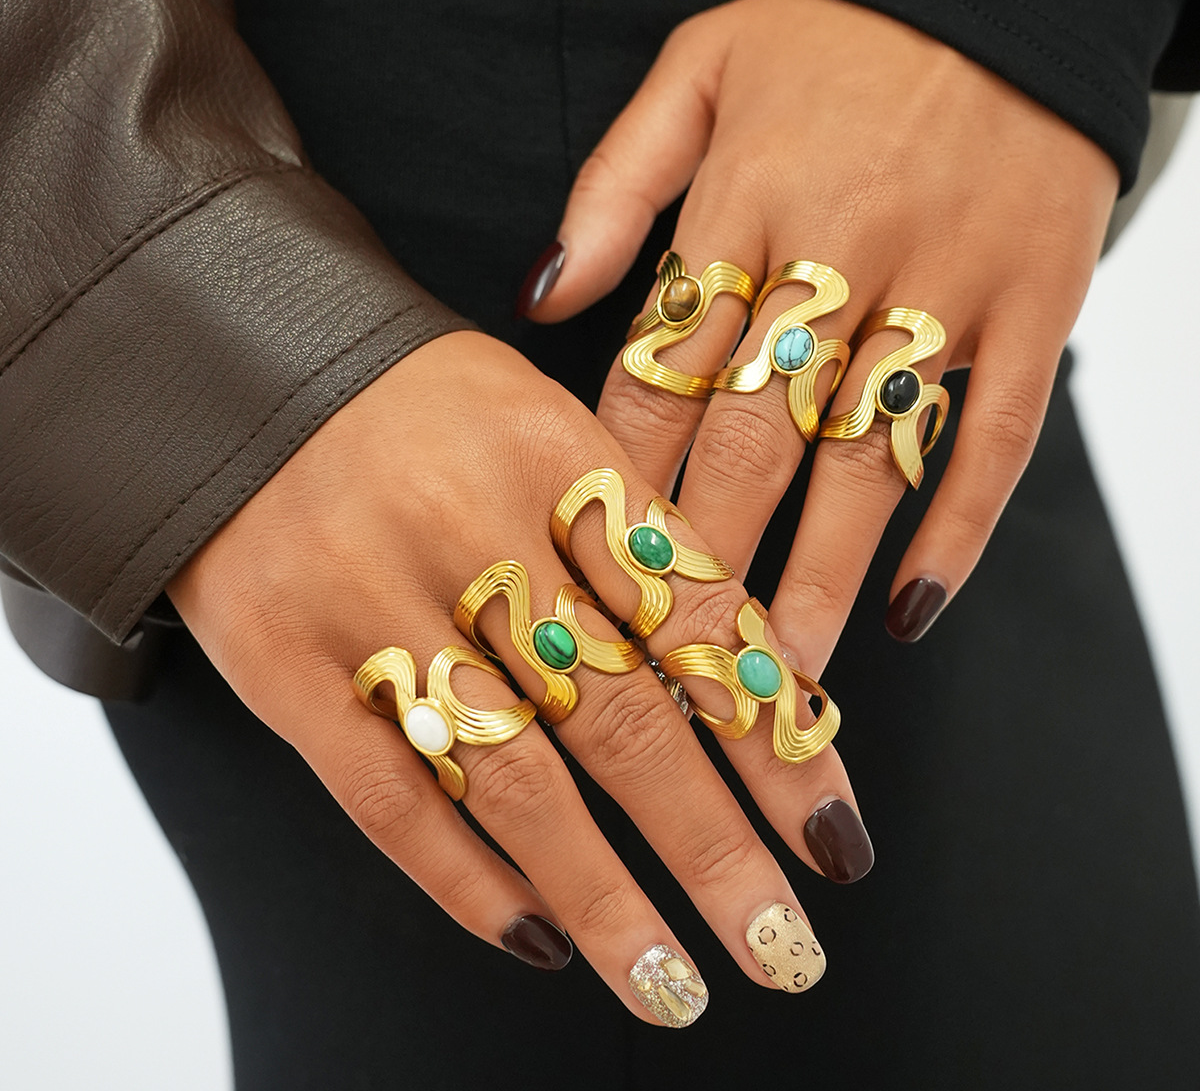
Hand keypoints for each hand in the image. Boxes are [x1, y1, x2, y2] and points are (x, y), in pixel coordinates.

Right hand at [168, 331, 866, 1024]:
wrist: (232, 364)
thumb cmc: (415, 403)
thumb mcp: (539, 419)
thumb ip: (627, 532)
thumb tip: (733, 671)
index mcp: (561, 456)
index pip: (698, 619)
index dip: (773, 739)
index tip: (829, 833)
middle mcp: (476, 532)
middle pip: (619, 718)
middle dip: (713, 847)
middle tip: (783, 948)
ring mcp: (374, 602)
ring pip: (511, 779)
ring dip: (604, 895)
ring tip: (671, 986)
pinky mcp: (285, 664)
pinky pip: (386, 794)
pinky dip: (463, 879)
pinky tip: (536, 934)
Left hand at [524, 0, 1117, 669]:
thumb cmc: (838, 33)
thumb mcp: (700, 66)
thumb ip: (616, 185)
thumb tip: (542, 296)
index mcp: (742, 209)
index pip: (662, 375)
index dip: (622, 481)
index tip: (592, 573)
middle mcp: (836, 261)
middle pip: (753, 438)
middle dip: (708, 561)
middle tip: (671, 671)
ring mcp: (945, 289)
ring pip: (866, 458)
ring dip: (819, 574)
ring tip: (781, 681)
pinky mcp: (1033, 306)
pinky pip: (995, 434)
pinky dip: (960, 525)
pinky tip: (916, 605)